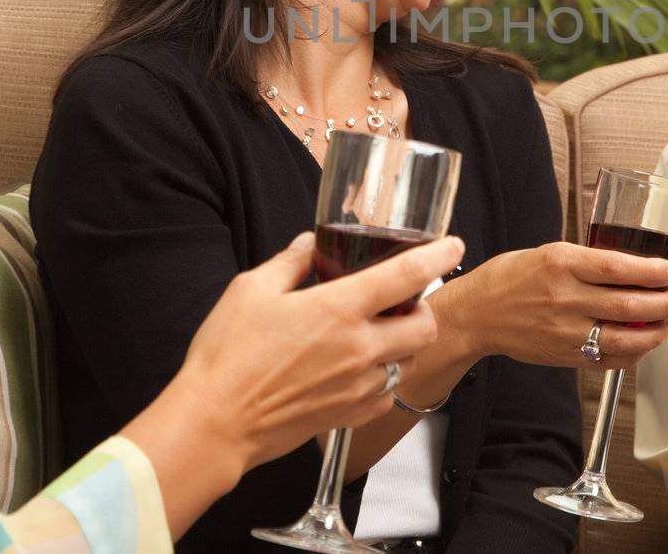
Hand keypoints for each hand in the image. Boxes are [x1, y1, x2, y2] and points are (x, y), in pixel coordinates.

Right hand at [125, 231, 463, 536]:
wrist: (215, 422)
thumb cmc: (227, 355)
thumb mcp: (252, 289)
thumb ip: (290, 262)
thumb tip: (309, 245)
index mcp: (338, 309)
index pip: (406, 276)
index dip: (437, 255)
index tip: (453, 244)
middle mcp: (359, 348)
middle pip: (425, 326)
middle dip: (424, 309)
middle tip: (405, 302)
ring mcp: (357, 386)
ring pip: (408, 362)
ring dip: (403, 346)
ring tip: (377, 336)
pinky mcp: (348, 415)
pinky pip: (385, 395)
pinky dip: (382, 380)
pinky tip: (358, 371)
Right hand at [439, 241, 667, 368]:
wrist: (476, 314)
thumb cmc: (509, 278)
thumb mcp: (548, 253)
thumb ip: (586, 260)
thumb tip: (630, 265)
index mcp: (561, 264)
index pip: (618, 267)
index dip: (653, 271)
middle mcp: (565, 298)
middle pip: (629, 304)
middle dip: (665, 302)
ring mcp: (565, 331)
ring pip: (624, 337)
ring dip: (656, 331)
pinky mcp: (565, 355)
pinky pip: (609, 359)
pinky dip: (633, 353)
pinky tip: (643, 343)